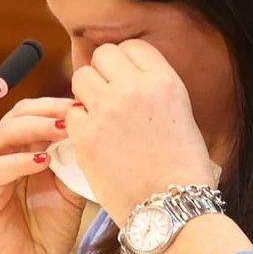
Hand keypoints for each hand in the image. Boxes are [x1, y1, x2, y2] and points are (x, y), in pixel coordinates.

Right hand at [0, 96, 87, 253]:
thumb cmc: (48, 233)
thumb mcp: (69, 191)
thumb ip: (74, 163)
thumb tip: (91, 130)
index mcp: (21, 153)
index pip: (32, 114)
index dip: (56, 105)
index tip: (85, 104)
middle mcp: (0, 158)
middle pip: (15, 116)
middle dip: (45, 110)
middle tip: (73, 111)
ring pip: (1, 136)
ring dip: (32, 128)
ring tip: (60, 128)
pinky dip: (17, 163)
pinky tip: (43, 162)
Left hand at [67, 40, 218, 218]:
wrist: (170, 206)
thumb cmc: (181, 167)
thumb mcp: (181, 115)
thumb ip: (153, 90)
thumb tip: (129, 78)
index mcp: (164, 80)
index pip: (132, 47)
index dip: (125, 63)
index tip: (125, 81)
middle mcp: (135, 88)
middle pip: (103, 55)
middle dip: (103, 74)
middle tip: (108, 98)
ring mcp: (108, 109)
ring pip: (81, 78)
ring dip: (86, 94)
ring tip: (99, 117)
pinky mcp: (86, 134)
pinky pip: (71, 113)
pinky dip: (78, 125)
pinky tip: (93, 140)